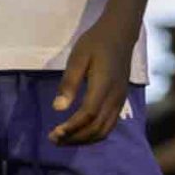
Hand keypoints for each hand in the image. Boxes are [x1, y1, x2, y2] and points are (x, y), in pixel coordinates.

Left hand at [51, 20, 135, 144]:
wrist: (120, 34)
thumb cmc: (95, 43)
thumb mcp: (77, 58)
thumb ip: (69, 83)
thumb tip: (58, 108)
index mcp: (104, 85)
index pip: (88, 114)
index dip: (71, 128)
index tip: (54, 133)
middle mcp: (115, 97)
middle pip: (96, 128)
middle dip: (74, 138)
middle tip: (54, 139)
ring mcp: (120, 101)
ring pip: (104, 131)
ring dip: (83, 140)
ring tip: (64, 139)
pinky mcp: (120, 101)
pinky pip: (109, 126)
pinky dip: (93, 135)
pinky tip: (79, 133)